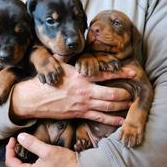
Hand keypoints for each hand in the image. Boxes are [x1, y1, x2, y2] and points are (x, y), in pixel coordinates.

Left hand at [6, 133, 87, 166]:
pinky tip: (35, 162)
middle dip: (13, 156)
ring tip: (24, 152)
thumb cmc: (67, 165)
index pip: (10, 162)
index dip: (9, 149)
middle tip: (16, 145)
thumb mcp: (48, 150)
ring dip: (20, 163)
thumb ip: (32, 143)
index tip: (13, 140)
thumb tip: (21, 137)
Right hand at [10, 63, 134, 125]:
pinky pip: (99, 118)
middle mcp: (84, 90)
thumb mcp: (57, 65)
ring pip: (108, 106)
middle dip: (125, 93)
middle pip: (111, 93)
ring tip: (131, 105)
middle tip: (134, 93)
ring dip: (122, 106)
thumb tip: (71, 45)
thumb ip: (67, 57)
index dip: (121, 72)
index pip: (105, 73)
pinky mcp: (79, 114)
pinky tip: (120, 120)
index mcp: (80, 76)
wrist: (33, 99)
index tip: (133, 72)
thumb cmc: (45, 81)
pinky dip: (111, 120)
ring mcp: (82, 104)